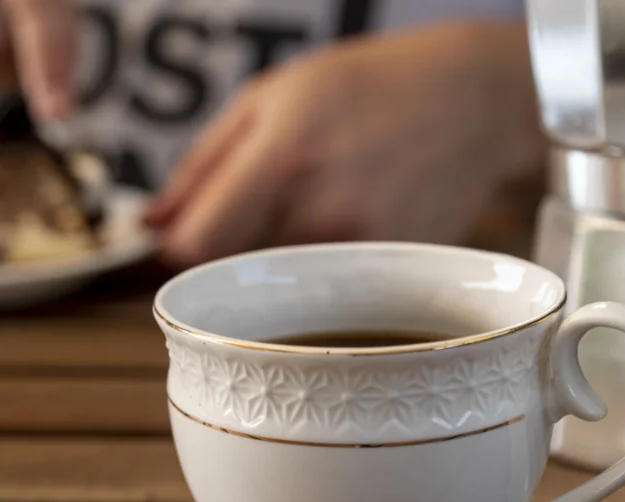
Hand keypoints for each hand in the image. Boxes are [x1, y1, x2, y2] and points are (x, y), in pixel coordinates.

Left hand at [147, 21, 543, 265]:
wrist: (476, 100)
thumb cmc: (367, 88)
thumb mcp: (271, 97)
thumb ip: (201, 165)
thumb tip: (149, 226)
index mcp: (282, 154)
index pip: (197, 246)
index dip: (179, 249)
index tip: (188, 238)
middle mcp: (323, 209)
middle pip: (235, 273)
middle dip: (232, 254)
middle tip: (263, 214)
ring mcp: (363, 249)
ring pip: (282, 289)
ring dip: (278, 265)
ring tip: (314, 210)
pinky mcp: (393, 275)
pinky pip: (328, 291)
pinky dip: (322, 272)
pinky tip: (349, 225)